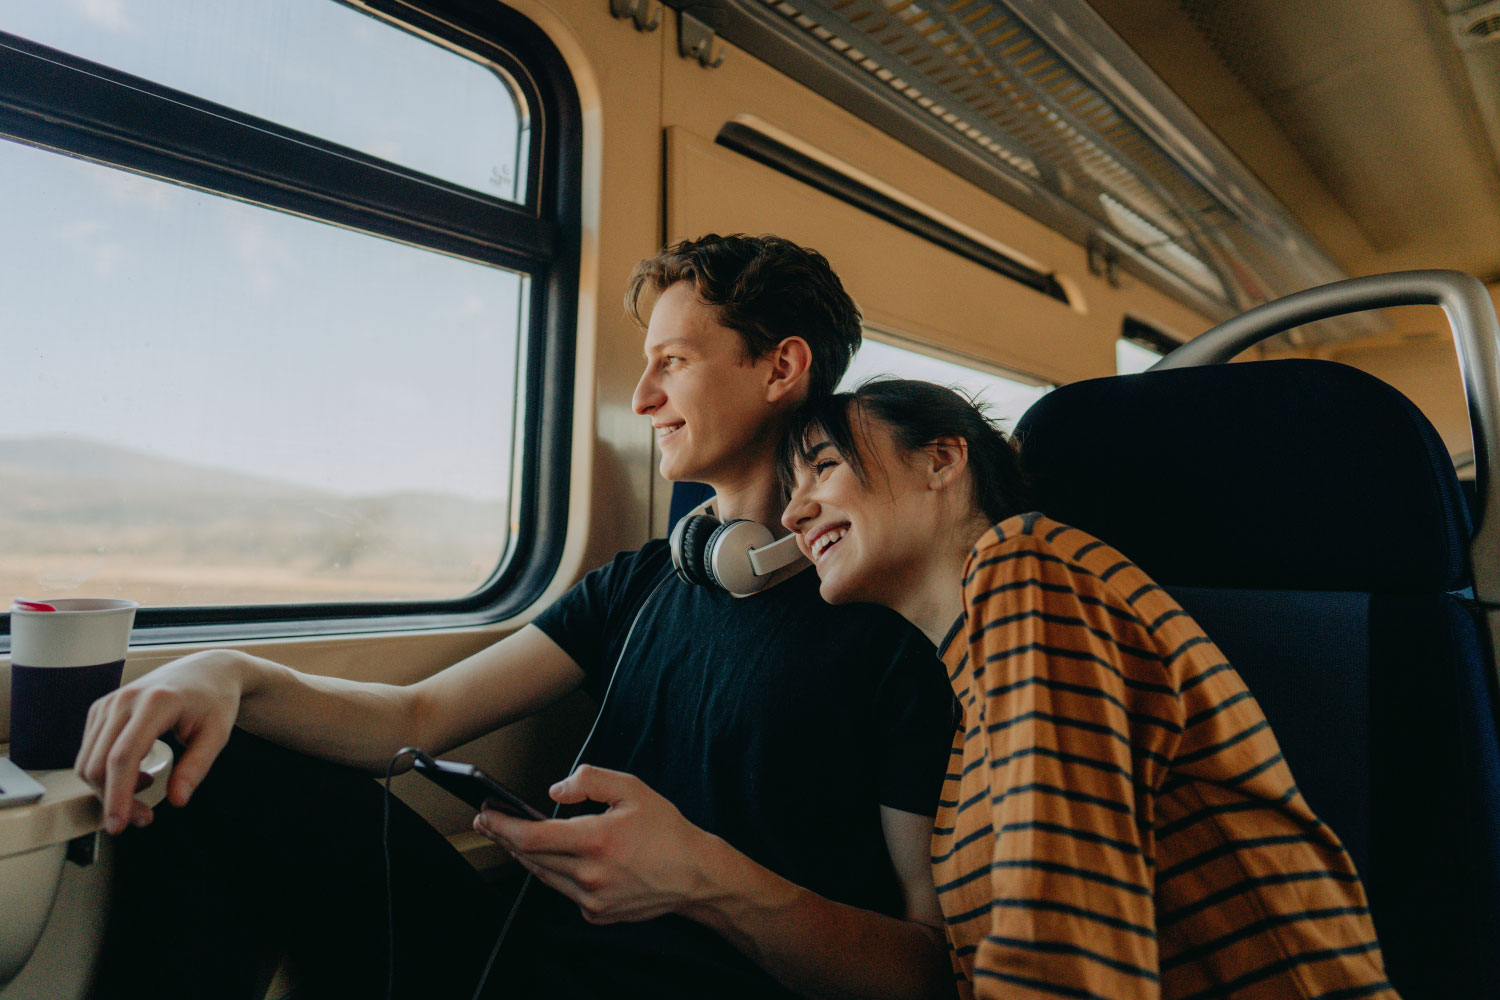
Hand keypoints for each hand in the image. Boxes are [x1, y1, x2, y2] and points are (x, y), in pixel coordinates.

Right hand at [75, 649, 245, 834]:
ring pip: (88, 760)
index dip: (117, 795)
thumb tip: (177, 801)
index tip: (120, 825)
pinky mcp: (101, 709)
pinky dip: (106, 773)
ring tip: (146, 793)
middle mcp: (124, 700)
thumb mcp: (217, 735)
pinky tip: (138, 774)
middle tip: (144, 817)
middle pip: (99, 763)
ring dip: (107, 789)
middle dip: (113, 799)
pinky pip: (90, 751)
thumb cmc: (214, 701)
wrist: (206, 670)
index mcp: (155, 703)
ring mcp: (108, 702)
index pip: (123, 757)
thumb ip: (197, 768)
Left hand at [473, 764, 716, 923]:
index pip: (532, 836)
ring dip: (524, 855)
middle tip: (488, 821)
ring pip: (544, 875)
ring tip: (511, 836)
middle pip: (530, 857)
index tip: (486, 814)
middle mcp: (589, 874)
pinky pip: (565, 891)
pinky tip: (556, 858)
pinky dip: (556, 873)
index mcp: (596, 840)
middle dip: (505, 837)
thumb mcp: (632, 789)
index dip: (503, 825)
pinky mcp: (597, 913)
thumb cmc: (666, 830)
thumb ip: (589, 781)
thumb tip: (554, 791)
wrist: (695, 875)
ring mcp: (592, 899)